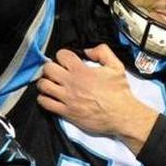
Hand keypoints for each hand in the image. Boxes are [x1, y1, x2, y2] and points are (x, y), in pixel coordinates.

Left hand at [37, 44, 158, 151]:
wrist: (121, 115)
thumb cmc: (119, 92)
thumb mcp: (116, 66)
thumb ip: (102, 52)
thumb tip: (88, 50)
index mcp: (81, 71)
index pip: (61, 55)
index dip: (63, 55)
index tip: (67, 60)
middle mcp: (71, 83)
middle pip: (48, 68)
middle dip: (51, 67)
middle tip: (56, 71)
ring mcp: (67, 98)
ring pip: (43, 85)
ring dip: (45, 83)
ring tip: (51, 84)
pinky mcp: (66, 112)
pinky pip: (45, 103)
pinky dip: (44, 99)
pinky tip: (50, 97)